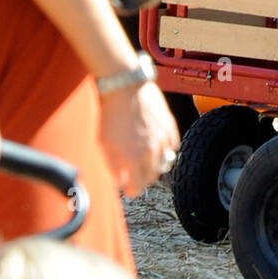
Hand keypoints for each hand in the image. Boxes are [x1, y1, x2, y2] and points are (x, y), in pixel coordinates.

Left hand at [99, 81, 179, 198]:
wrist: (125, 87)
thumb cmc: (111, 114)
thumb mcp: (104, 144)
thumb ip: (113, 166)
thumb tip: (119, 181)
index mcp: (134, 159)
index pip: (138, 188)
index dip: (131, 191)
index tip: (128, 188)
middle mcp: (152, 152)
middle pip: (152, 177)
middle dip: (143, 179)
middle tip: (135, 174)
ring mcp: (163, 139)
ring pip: (165, 163)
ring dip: (155, 165)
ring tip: (146, 160)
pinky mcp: (170, 125)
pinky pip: (173, 146)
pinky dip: (167, 150)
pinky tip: (158, 147)